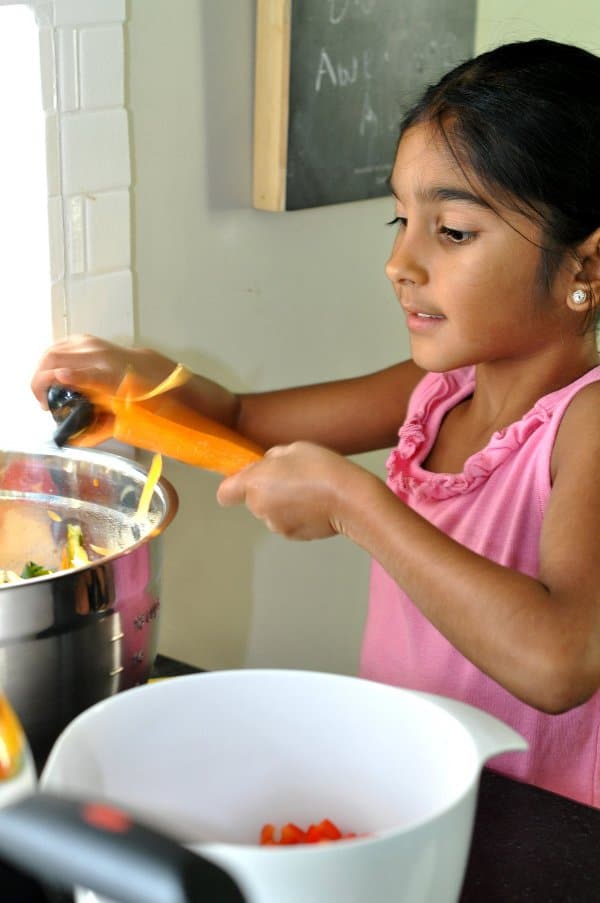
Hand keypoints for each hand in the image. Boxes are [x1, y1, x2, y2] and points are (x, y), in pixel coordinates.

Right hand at [31, 334, 179, 446]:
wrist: (159, 374)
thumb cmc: (144, 399)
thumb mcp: (127, 417)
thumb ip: (100, 427)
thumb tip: (75, 441)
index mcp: (113, 375)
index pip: (90, 375)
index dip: (70, 378)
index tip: (54, 387)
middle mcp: (102, 356)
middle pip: (58, 359)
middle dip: (40, 381)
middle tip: (42, 403)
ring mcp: (95, 344)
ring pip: (54, 351)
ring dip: (41, 371)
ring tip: (43, 391)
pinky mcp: (89, 340)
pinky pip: (60, 346)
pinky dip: (50, 360)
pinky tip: (50, 374)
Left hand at [217, 441, 368, 540]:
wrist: (349, 498)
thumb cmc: (320, 468)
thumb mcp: (292, 448)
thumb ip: (271, 459)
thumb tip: (267, 466)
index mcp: (254, 484)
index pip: (225, 494)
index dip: (234, 486)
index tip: (249, 479)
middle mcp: (259, 508)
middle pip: (252, 501)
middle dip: (266, 491)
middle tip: (292, 478)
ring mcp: (276, 525)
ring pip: (271, 512)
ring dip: (283, 504)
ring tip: (308, 492)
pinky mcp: (293, 536)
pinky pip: (288, 522)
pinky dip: (297, 516)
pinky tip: (315, 506)